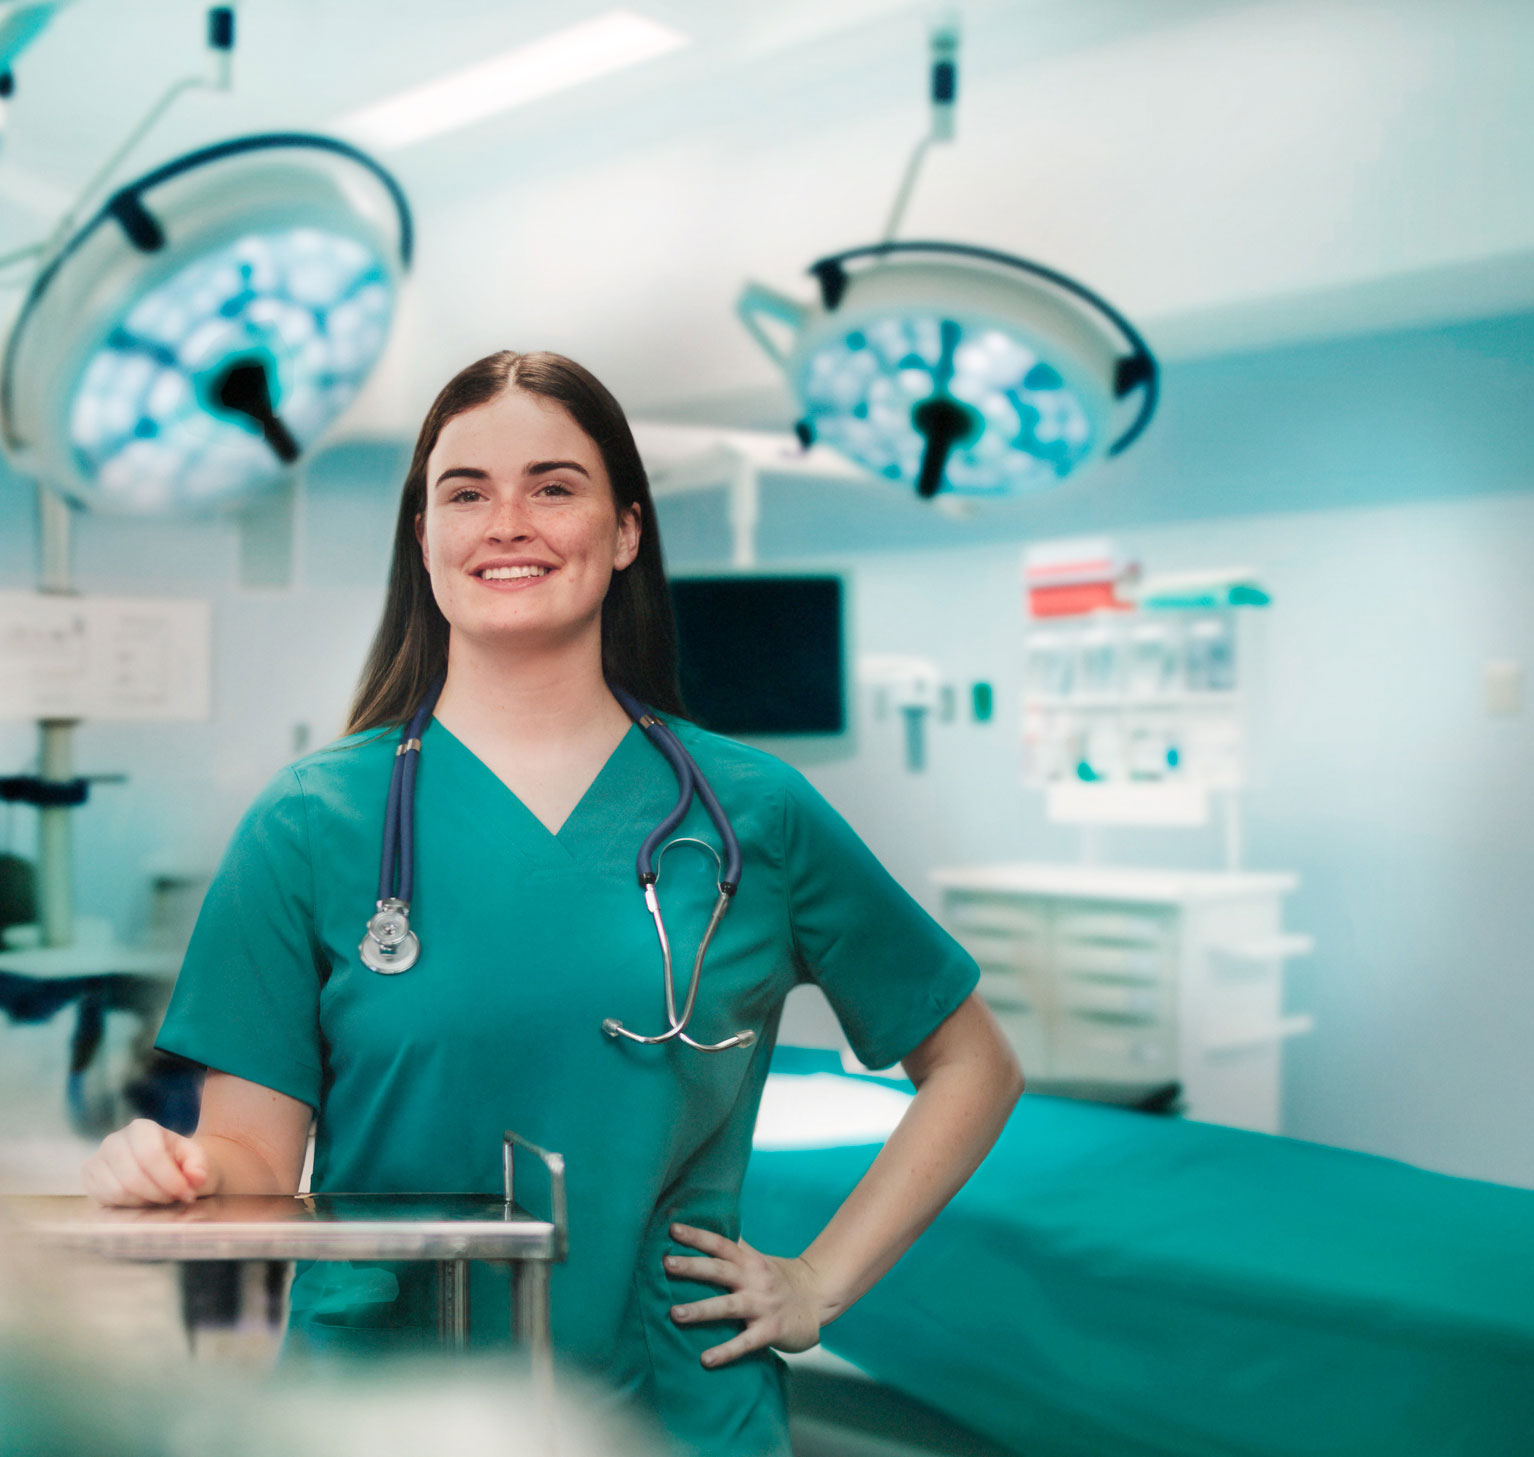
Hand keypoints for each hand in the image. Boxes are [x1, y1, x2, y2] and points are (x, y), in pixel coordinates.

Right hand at [81, 1119, 216, 1205]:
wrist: (162, 1167)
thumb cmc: (180, 1162)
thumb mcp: (196, 1159)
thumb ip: (199, 1165)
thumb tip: (196, 1177)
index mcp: (142, 1128)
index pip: (151, 1155)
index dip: (169, 1179)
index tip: (186, 1193)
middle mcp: (115, 1140)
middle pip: (133, 1176)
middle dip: (158, 1193)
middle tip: (173, 1198)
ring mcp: (97, 1158)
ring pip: (118, 1190)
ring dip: (144, 1201)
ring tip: (159, 1197)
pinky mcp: (88, 1177)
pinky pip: (104, 1198)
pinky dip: (127, 1204)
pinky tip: (141, 1199)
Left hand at [664, 1222, 826, 1367]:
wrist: (817, 1298)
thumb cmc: (778, 1279)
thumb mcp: (757, 1260)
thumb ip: (733, 1249)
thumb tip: (701, 1231)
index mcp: (749, 1261)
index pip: (721, 1243)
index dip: (697, 1235)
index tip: (672, 1228)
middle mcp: (754, 1279)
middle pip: (720, 1270)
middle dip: (692, 1266)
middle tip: (666, 1263)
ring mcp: (763, 1305)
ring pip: (728, 1306)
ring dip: (701, 1309)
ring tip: (674, 1314)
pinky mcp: (770, 1330)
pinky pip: (746, 1342)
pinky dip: (726, 1351)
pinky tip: (706, 1359)